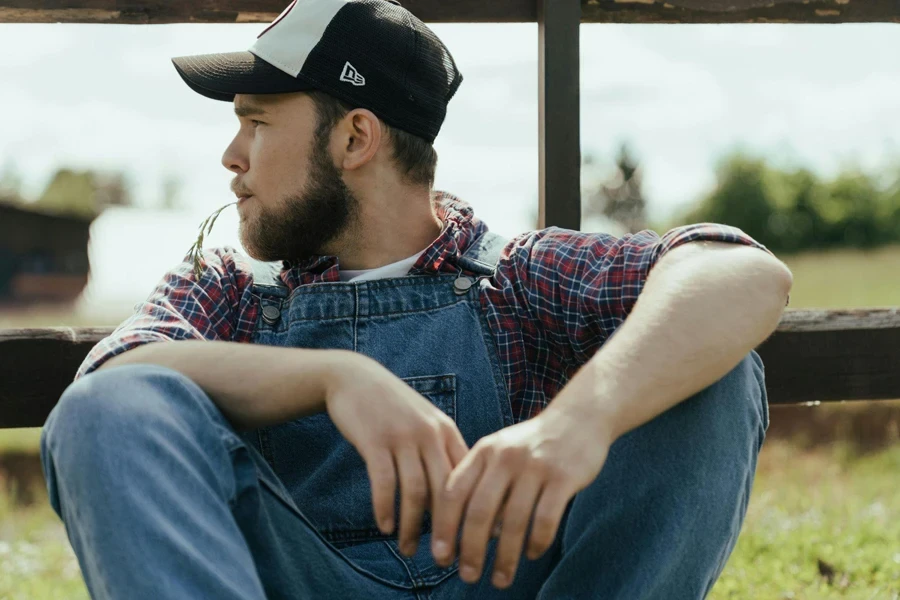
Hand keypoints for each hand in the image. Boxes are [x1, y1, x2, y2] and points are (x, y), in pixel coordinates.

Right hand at [324, 352, 468, 555]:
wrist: (354, 378)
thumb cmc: (392, 408)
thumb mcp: (424, 423)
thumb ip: (441, 453)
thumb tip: (455, 498)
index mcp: (447, 431)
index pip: (468, 478)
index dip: (474, 511)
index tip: (475, 540)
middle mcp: (430, 434)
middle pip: (446, 490)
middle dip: (446, 529)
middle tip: (442, 557)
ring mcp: (403, 436)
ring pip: (416, 491)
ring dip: (412, 526)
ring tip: (408, 549)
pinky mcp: (376, 441)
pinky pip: (385, 483)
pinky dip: (386, 509)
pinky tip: (385, 526)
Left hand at [430, 406, 611, 588]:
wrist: (577, 418)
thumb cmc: (531, 444)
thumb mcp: (499, 452)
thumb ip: (480, 484)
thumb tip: (464, 534)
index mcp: (483, 451)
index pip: (453, 492)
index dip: (443, 527)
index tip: (440, 556)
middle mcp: (505, 457)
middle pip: (479, 511)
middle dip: (471, 550)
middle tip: (468, 577)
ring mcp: (535, 467)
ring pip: (513, 522)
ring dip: (505, 557)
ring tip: (501, 579)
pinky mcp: (563, 478)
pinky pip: (545, 520)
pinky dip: (536, 543)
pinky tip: (532, 554)